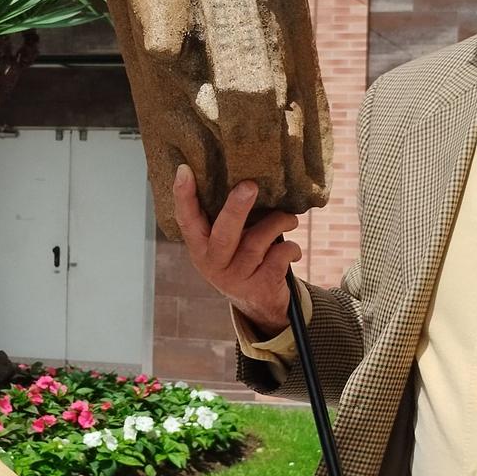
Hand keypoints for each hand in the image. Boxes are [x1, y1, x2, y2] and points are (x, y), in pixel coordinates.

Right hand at [171, 165, 299, 336]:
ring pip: (258, 241)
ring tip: (289, 219)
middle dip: (236, 208)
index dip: (184, 196)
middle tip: (249, 185)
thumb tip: (242, 175)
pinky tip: (292, 249)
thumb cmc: (241, 260)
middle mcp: (213, 264)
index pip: (186, 219)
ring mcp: (236, 278)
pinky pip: (279, 256)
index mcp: (200, 248)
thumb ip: (225, 220)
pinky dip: (291, 247)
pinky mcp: (261, 286)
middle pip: (223, 234)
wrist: (259, 305)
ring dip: (279, 223)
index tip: (185, 169)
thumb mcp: (225, 245)